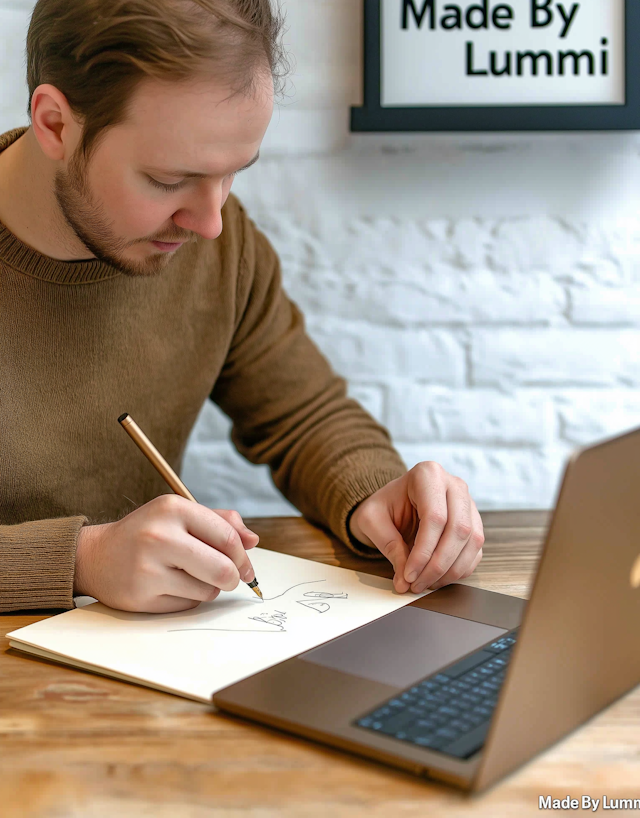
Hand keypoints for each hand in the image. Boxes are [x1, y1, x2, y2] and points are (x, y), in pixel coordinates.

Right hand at [73, 495, 259, 612]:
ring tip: (189, 577)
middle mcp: (159, 536)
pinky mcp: (141, 597)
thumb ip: (219, 522)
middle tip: (229, 579)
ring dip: (208, 589)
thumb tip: (253, 540)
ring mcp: (147, 568)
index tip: (246, 567)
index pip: (227, 537)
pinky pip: (187, 606)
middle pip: (222, 569)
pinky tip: (170, 587)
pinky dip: (187, 600)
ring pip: (207, 591)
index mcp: (172, 508)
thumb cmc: (147, 533)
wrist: (96, 556)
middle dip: (233, 578)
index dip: (244, 557)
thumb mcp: (180, 515)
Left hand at [348, 462, 483, 594]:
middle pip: (458, 529)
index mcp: (428, 474)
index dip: (424, 552)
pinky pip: (475, 550)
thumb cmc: (382, 507)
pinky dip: (459, 569)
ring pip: (472, 541)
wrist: (393, 503)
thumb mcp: (372, 521)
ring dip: (450, 570)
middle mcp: (454, 485)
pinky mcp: (474, 522)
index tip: (409, 574)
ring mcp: (468, 503)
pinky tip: (437, 578)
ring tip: (425, 584)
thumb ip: (388, 546)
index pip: (435, 517)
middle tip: (417, 584)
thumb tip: (405, 581)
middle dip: (438, 564)